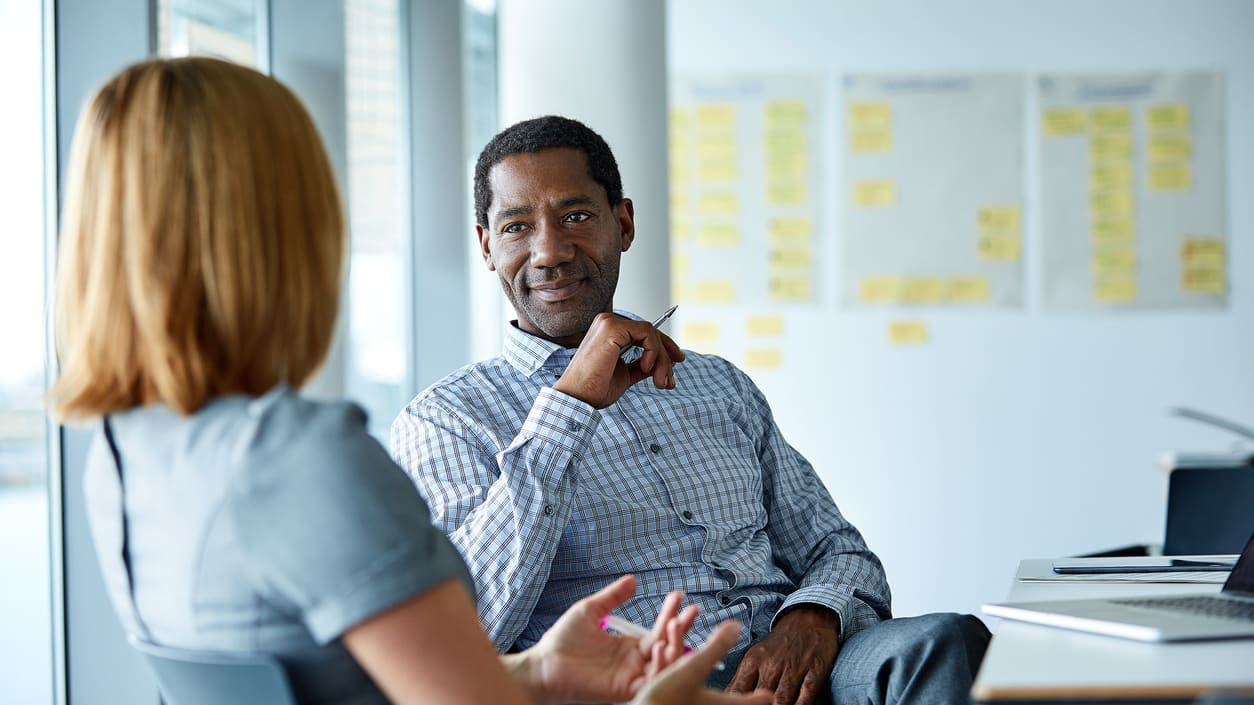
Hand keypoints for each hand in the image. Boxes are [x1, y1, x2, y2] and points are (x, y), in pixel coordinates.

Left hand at [523, 575, 696, 704]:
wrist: (544, 663)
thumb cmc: (562, 640)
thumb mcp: (590, 610)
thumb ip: (612, 597)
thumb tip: (632, 579)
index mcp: (629, 646)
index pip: (658, 630)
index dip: (670, 613)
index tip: (678, 595)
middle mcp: (634, 662)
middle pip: (668, 647)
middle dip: (681, 629)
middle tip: (691, 611)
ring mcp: (630, 676)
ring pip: (664, 665)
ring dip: (675, 646)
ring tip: (675, 624)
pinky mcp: (624, 689)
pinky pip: (650, 681)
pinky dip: (661, 666)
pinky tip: (662, 647)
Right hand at [553, 312, 684, 408]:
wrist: (578, 398)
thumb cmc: (595, 389)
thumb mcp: (626, 374)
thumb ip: (642, 365)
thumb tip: (663, 363)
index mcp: (609, 332)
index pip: (644, 333)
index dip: (664, 347)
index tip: (677, 362)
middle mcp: (608, 322)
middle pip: (650, 332)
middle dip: (666, 356)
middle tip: (670, 380)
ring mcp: (609, 322)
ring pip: (651, 334)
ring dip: (662, 359)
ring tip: (661, 382)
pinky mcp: (612, 328)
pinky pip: (647, 334)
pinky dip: (653, 352)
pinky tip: (647, 369)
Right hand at [634, 621, 773, 704]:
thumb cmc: (667, 699)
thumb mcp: (694, 667)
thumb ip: (716, 646)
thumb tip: (736, 626)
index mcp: (721, 704)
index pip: (749, 703)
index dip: (759, 698)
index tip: (769, 695)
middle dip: (742, 699)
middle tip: (753, 696)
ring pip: (708, 702)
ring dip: (711, 689)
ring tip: (716, 684)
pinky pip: (686, 702)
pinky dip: (690, 692)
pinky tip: (685, 688)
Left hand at [725, 607, 838, 704]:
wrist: (808, 619)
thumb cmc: (779, 643)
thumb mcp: (755, 656)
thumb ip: (742, 679)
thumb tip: (729, 696)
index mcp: (753, 661)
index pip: (739, 690)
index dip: (738, 702)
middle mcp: (772, 665)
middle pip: (761, 696)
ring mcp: (794, 667)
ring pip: (783, 699)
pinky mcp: (816, 670)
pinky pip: (807, 694)